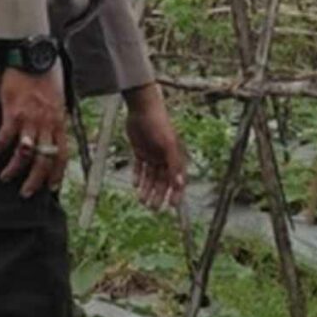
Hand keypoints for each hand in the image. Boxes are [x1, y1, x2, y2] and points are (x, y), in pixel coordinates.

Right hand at [0, 66, 68, 197]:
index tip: (52, 187)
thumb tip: (54, 131)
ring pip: (25, 152)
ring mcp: (30, 117)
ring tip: (6, 177)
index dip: (58, 174)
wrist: (33, 55)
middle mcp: (47, 122)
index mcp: (60, 120)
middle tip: (27, 192)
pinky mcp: (13, 111)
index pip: (62, 154)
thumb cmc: (45, 73)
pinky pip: (6, 136)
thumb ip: (56, 116)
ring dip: (15, 169)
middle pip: (44, 159)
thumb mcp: (58, 97)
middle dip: (35, 180)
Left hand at [124, 83, 185, 210]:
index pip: (176, 179)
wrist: (143, 108)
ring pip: (150, 176)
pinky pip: (139, 167)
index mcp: (174, 157)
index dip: (175, 193)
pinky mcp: (139, 150)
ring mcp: (151, 154)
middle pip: (162, 181)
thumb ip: (175, 165)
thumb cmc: (159, 124)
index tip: (171, 207)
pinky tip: (135, 185)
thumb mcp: (168, 145)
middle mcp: (164, 157)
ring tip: (141, 200)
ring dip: (146, 188)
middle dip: (158, 195)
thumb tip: (181, 184)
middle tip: (152, 208)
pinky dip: (137, 176)